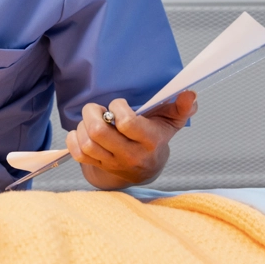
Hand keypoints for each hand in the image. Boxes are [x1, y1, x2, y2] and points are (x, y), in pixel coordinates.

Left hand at [65, 91, 196, 187]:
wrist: (145, 170)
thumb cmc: (156, 138)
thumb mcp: (171, 122)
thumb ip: (182, 108)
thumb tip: (190, 94)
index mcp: (150, 142)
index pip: (127, 123)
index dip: (118, 108)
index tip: (119, 104)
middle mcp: (131, 155)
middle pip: (99, 132)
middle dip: (92, 113)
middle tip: (97, 109)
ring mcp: (113, 163)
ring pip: (87, 142)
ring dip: (83, 125)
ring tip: (91, 120)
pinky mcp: (99, 167)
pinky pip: (78, 154)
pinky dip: (74, 139)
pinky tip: (82, 132)